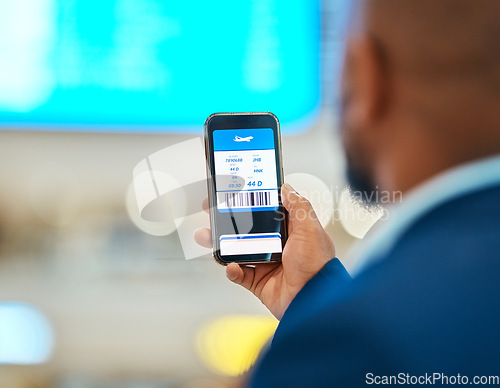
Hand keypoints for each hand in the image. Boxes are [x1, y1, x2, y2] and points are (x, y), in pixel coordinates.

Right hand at [194, 184, 334, 319]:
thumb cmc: (317, 266)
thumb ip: (298, 207)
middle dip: (228, 220)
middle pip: (247, 229)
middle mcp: (277, 246)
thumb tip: (286, 188)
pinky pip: (239, 273)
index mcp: (290, 231)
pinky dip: (232, 269)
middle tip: (213, 211)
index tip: (236, 192)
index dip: (251, 201)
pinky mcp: (258, 281)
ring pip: (237, 250)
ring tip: (208, 236)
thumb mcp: (311, 230)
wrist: (313, 301)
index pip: (267, 210)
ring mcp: (266, 264)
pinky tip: (231, 265)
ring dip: (221, 243)